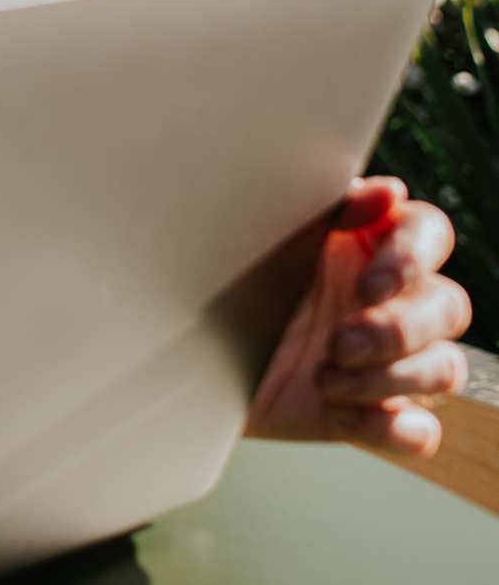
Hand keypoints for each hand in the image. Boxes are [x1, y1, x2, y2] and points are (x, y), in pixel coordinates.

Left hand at [245, 176, 473, 457]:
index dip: (413, 260)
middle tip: (338, 342)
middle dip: (399, 331)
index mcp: (365, 244)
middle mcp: (388, 299)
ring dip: (390, 378)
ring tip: (324, 377)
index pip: (429, 235)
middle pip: (448, 306)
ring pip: (444, 368)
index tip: (370, 286)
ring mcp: (386, 359)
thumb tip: (391, 193)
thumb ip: (329, 211)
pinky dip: (385, 427)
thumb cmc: (221, 279)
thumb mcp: (265, 239)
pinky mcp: (372, 413)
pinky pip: (418, 431)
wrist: (175, 350)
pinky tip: (338, 413)